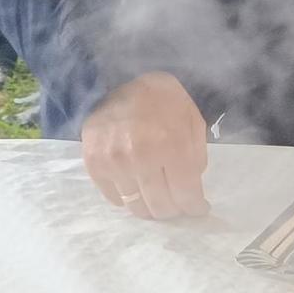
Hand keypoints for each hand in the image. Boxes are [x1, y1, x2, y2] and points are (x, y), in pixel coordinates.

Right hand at [81, 72, 209, 220]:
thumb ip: (197, 157)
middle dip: (175, 210)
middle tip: (179, 205)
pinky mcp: (94, 164)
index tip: (198, 209)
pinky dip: (128, 199)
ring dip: (151, 208)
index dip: (195, 207)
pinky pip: (114, 198)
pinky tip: (137, 188)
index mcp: (171, 145)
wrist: (122, 82)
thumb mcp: (193, 123)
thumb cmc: (165, 102)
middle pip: (161, 206)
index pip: (185, 194)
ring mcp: (114, 162)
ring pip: (137, 206)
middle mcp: (140, 157)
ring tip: (159, 199)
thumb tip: (192, 190)